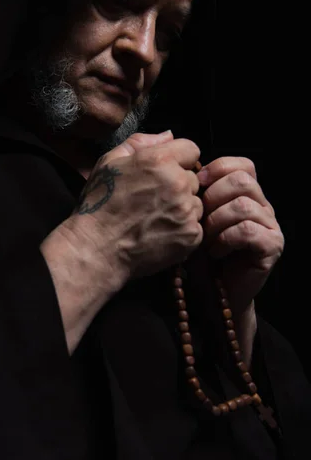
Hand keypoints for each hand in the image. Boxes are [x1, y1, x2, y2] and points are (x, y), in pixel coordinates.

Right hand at [63, 130, 202, 282]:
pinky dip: (183, 230)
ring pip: (196, 203)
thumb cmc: (99, 205)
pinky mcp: (191, 236)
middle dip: (179, 185)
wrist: (97, 248)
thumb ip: (140, 142)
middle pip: (194, 178)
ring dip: (182, 208)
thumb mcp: (109, 162)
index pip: (191, 150)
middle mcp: (178, 183)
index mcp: (159, 160)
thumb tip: (168, 135)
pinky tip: (161, 233)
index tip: (165, 173)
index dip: (178, 160)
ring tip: (156, 218)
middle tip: (155, 200)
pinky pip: (196, 226)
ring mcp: (186, 211)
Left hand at [198, 157, 284, 313]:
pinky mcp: (272, 246)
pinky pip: (247, 231)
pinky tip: (216, 252)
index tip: (196, 183)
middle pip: (243, 180)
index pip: (242, 165)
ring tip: (205, 241)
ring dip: (216, 222)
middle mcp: (263, 206)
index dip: (218, 168)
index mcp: (247, 195)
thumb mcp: (195, 219)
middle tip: (198, 220)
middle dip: (213, 197)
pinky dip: (225, 240)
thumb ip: (197, 195)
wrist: (212, 294)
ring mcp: (271, 226)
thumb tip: (187, 169)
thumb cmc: (200, 255)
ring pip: (244, 205)